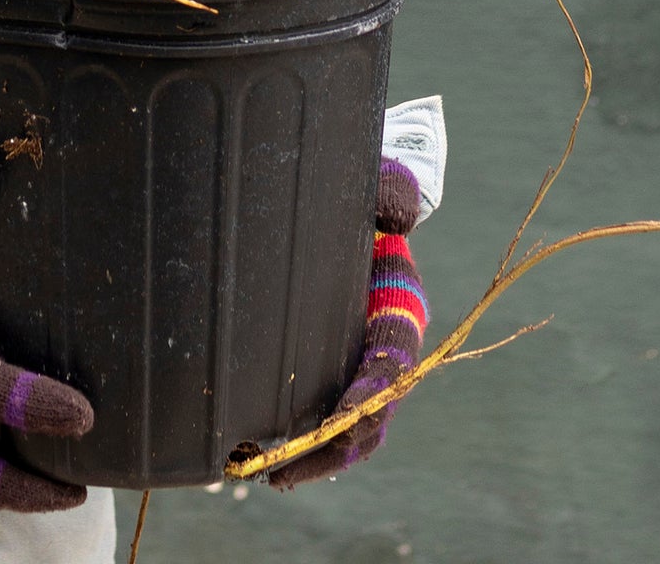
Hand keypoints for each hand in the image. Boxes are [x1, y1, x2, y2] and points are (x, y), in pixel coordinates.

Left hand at [267, 157, 427, 488]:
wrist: (357, 203)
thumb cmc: (367, 196)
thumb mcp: (381, 185)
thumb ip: (390, 193)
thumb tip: (395, 215)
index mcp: (401, 309)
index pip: (393, 364)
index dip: (372, 393)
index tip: (341, 415)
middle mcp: (385, 346)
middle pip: (373, 416)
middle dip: (335, 447)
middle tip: (287, 468)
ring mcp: (358, 361)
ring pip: (348, 429)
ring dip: (314, 457)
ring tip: (266, 474)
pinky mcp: (330, 365)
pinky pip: (322, 415)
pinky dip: (301, 442)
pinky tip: (259, 455)